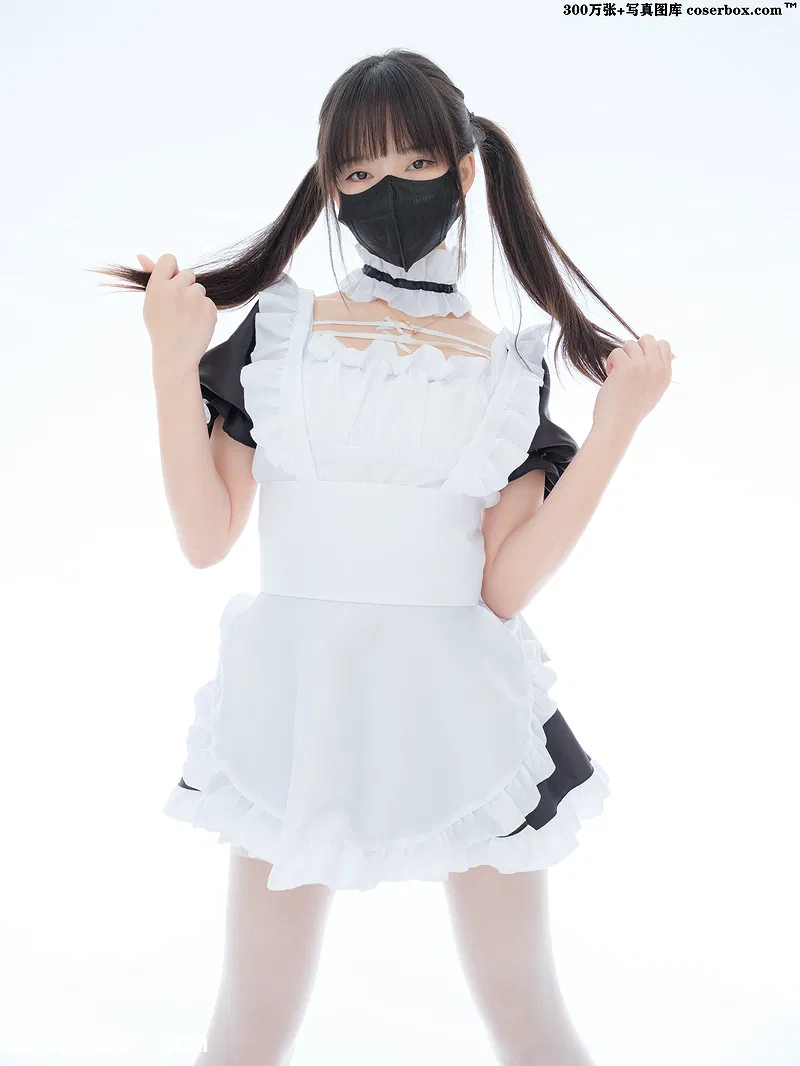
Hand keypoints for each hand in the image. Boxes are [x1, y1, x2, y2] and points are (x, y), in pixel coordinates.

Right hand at [136, 253, 216, 375]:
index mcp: (158, 285)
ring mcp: (194, 298)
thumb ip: (151, 276)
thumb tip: (142, 255)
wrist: (175, 355)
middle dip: (186, 286)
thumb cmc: (160, 327)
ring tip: (186, 318)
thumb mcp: (151, 302)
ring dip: (195, 300)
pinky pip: (209, 302)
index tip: (171, 283)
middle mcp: (176, 288)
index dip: (172, 270)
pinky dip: (204, 312)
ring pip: (200, 289)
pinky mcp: (209, 308)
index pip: (169, 259)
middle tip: (178, 307)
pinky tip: (195, 324)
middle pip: (188, 273)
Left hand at [592, 335, 675, 435]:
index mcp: (666, 374)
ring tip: (617, 373)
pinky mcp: (626, 367)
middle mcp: (657, 369)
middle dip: (634, 348)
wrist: (617, 425)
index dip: (647, 350)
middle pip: (648, 338)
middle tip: (627, 365)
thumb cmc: (631, 409)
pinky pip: (616, 351)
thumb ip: (661, 371)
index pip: (664, 344)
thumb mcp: (655, 390)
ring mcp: (642, 367)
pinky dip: (611, 361)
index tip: (638, 364)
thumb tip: (675, 353)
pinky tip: (610, 375)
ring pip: (630, 344)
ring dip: (620, 356)